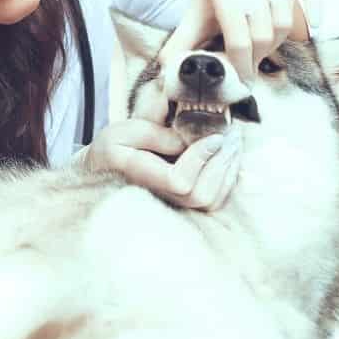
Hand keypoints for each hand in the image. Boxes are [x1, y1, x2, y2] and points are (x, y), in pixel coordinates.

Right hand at [81, 118, 241, 210]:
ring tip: (233, 142)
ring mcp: (172, 206)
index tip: (214, 136)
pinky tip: (227, 157)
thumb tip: (186, 139)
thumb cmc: (114, 149)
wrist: (106, 171)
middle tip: (231, 135)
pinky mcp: (184, 207)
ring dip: (228, 168)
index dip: (200, 159)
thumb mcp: (124, 131)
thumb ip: (153, 132)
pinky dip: (227, 178)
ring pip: (212, 200)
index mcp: (138, 175)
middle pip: (201, 196)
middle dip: (221, 162)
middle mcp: (157, 197)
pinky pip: (215, 201)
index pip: (179, 182)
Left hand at [161, 0, 319, 82]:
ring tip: (262, 46)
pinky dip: (315, 10)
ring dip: (276, 42)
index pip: (238, 40)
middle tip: (250, 65)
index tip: (244, 82)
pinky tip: (313, 28)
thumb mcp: (195, 16)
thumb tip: (167, 70)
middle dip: (257, 57)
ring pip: (284, 24)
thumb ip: (182, 42)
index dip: (241, 66)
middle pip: (263, 36)